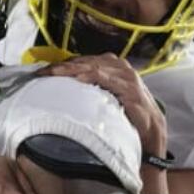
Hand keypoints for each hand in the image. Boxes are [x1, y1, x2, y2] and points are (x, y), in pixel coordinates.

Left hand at [40, 54, 167, 156]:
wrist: (151, 132)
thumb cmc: (127, 116)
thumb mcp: (107, 98)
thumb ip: (92, 89)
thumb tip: (65, 87)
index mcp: (113, 66)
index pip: (84, 61)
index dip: (63, 64)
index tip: (43, 71)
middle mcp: (120, 67)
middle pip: (85, 62)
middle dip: (62, 66)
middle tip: (42, 72)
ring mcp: (126, 76)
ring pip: (93, 67)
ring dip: (71, 69)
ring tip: (53, 73)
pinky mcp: (130, 88)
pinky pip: (106, 79)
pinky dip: (90, 76)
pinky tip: (76, 80)